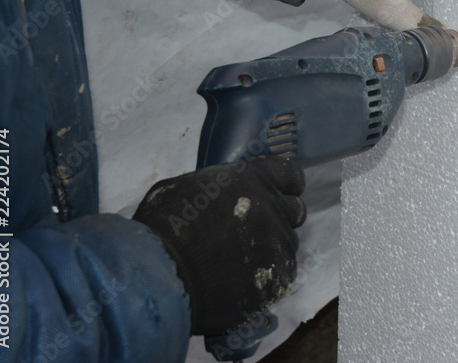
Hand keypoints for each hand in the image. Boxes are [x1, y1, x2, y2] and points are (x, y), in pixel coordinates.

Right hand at [133, 157, 306, 335]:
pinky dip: (267, 278)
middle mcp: (271, 205)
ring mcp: (277, 240)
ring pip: (288, 244)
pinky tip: (241, 282)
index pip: (291, 175)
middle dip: (282, 219)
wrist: (161, 274)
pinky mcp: (278, 274)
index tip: (283, 194)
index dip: (288, 186)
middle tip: (257, 232)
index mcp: (250, 177)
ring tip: (239, 263)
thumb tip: (220, 195)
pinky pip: (283, 273)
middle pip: (296, 211)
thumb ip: (217, 188)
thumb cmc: (162, 228)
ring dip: (271, 250)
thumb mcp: (185, 187)